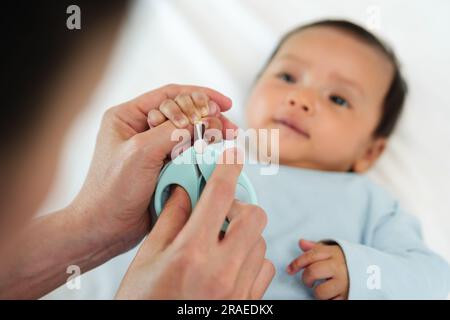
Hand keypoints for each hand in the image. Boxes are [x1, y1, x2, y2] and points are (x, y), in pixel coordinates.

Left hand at [70, 84, 236, 252]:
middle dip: (208, 116)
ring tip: (229, 136)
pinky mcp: (163, 168)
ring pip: (188, 133)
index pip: (169, 96)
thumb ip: (173, 132)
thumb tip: (204, 118)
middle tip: (229, 126)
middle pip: (183, 113)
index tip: (222, 104)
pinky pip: (188, 154)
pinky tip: (216, 152)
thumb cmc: (111, 191)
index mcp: (128, 117)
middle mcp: (140, 129)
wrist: (105, 229)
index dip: (198, 96)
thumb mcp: (140, 153)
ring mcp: (153, 149)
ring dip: (209, 133)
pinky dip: (204, 152)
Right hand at [116, 148, 274, 298]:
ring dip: (244, 234)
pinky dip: (252, 259)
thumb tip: (184, 189)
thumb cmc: (143, 302)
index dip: (228, 167)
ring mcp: (238, 290)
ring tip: (220, 242)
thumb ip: (169, 220)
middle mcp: (222, 270)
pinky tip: (231, 264)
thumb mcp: (147, 259)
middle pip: (254, 216)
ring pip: (260, 242)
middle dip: (240, 206)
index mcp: (191, 253)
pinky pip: (264, 268)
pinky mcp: (247, 303)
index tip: (233, 153)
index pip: (219, 195)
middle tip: (220, 213)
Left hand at [287, 239, 348, 299]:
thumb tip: (301, 243)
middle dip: (306, 278)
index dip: (296, 263)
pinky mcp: (349, 296)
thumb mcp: (334, 251)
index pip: (310, 256)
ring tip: (324, 288)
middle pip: (313, 272)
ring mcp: (344, 283)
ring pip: (320, 291)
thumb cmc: (347, 261)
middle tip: (308, 281)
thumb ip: (317, 248)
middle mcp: (339, 267)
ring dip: (318, 292)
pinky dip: (330, 300)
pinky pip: (331, 302)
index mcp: (334, 253)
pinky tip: (333, 294)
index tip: (289, 270)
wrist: (375, 271)